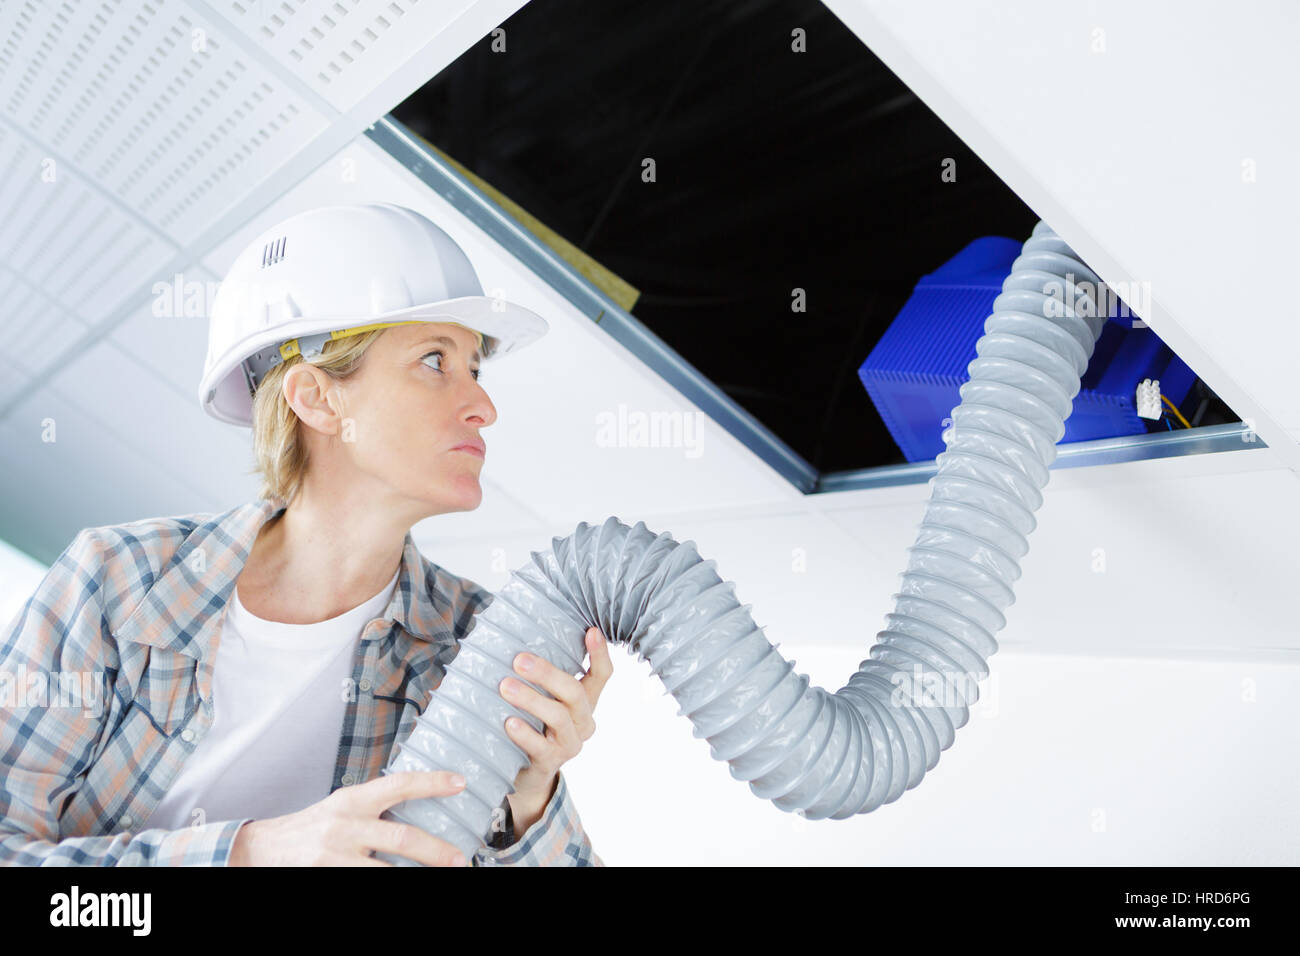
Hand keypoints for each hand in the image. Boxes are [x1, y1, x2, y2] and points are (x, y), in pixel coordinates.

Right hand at [228, 771, 472, 866]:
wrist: (264, 848)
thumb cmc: (313, 826)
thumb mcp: (343, 805)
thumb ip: (374, 805)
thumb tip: (420, 799)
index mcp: (354, 800)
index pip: (398, 784)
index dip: (431, 782)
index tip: (460, 782)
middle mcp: (346, 825)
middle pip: (401, 838)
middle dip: (436, 851)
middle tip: (460, 860)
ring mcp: (336, 855)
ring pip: (386, 871)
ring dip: (415, 874)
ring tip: (441, 875)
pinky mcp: (327, 875)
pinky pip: (364, 882)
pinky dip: (386, 882)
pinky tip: (406, 881)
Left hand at [499, 626, 612, 807]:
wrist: (529, 773)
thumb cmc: (536, 724)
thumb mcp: (547, 698)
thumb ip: (544, 676)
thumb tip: (519, 640)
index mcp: (586, 701)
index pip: (602, 674)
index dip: (600, 653)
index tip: (591, 631)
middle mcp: (583, 721)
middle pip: (575, 692)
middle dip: (547, 674)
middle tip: (518, 660)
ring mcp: (569, 744)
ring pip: (558, 717)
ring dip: (530, 699)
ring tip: (505, 687)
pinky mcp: (551, 762)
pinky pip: (540, 747)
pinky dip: (525, 733)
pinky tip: (510, 722)